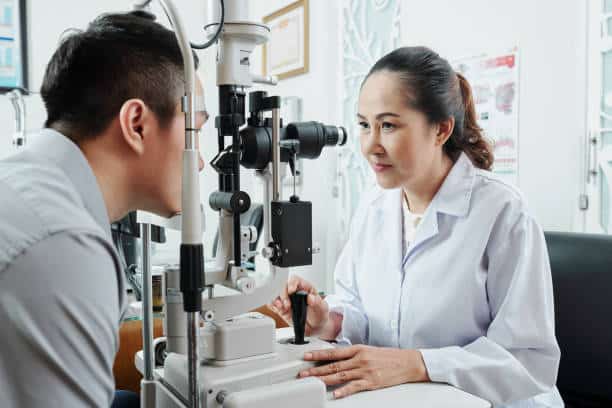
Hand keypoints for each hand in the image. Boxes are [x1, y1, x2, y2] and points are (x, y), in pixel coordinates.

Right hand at [269, 275, 328, 335]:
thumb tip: (311, 297)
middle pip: (284, 286)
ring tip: (282, 307)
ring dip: (277, 300)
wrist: (316, 327)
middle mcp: (295, 293)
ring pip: (277, 294)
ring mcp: (288, 300)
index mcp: (306, 288)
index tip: (291, 291)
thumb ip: (318, 302)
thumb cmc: (320, 314)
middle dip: (283, 294)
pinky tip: (278, 309)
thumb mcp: (323, 308)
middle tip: (287, 304)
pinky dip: (273, 305)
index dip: (292, 283)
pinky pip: (274, 304)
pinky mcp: (282, 309)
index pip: (296, 280)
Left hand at [298, 345, 429, 398]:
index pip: (334, 352)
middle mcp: (359, 359)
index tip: (306, 356)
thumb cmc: (389, 357)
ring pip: (340, 375)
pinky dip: (344, 390)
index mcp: (358, 349)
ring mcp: (365, 371)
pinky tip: (335, 393)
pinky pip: (355, 386)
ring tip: (312, 382)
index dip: (318, 354)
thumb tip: (337, 358)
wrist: (408, 362)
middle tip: (303, 373)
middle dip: (316, 369)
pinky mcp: (372, 382)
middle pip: (333, 365)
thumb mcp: (369, 351)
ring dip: (324, 379)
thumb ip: (353, 355)